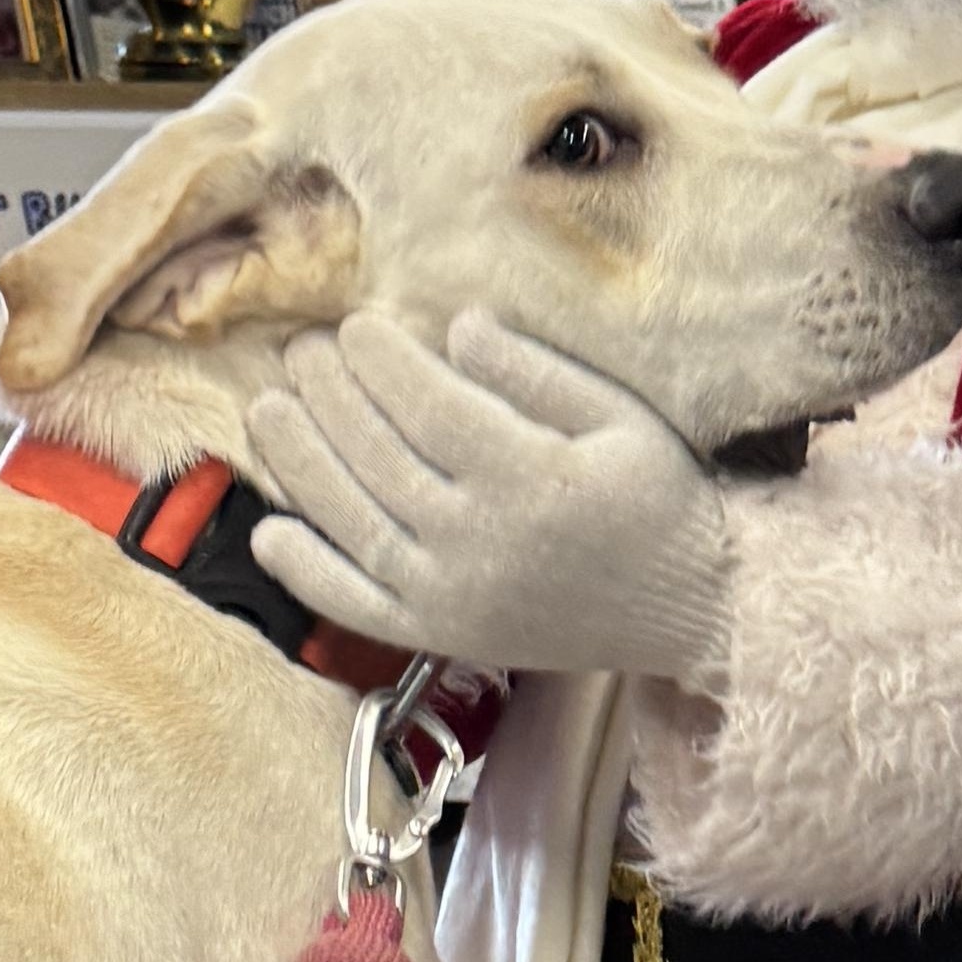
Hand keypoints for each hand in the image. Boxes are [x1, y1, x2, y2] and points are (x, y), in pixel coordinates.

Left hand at [250, 307, 737, 685]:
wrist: (692, 609)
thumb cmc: (660, 503)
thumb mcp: (621, 419)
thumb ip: (537, 374)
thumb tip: (457, 326)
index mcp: (532, 480)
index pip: (429, 408)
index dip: (381, 363)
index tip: (356, 326)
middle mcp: (483, 542)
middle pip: (379, 457)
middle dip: (330, 395)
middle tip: (302, 350)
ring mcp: (456, 596)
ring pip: (354, 522)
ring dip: (301, 463)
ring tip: (269, 410)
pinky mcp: (444, 635)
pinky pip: (358, 608)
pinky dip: (308, 574)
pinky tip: (271, 533)